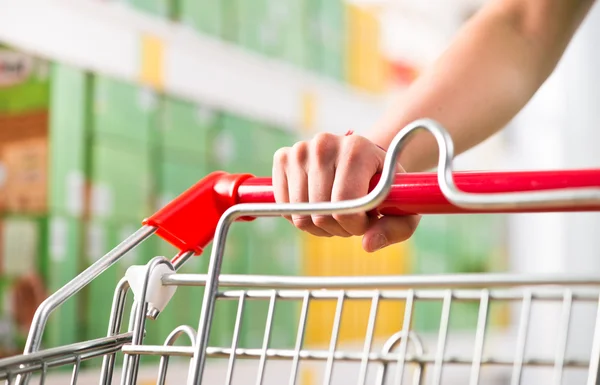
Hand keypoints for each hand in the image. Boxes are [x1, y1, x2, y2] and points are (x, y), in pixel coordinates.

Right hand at [272, 132, 420, 251]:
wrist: (362, 158)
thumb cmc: (383, 185)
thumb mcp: (401, 206)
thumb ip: (395, 228)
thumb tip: (368, 244)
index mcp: (357, 149)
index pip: (344, 205)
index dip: (356, 225)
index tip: (366, 220)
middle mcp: (325, 144)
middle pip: (320, 213)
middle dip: (337, 227)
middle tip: (350, 219)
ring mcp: (300, 150)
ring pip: (299, 214)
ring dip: (318, 225)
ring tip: (335, 213)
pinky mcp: (283, 158)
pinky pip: (284, 207)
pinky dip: (299, 217)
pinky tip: (316, 207)